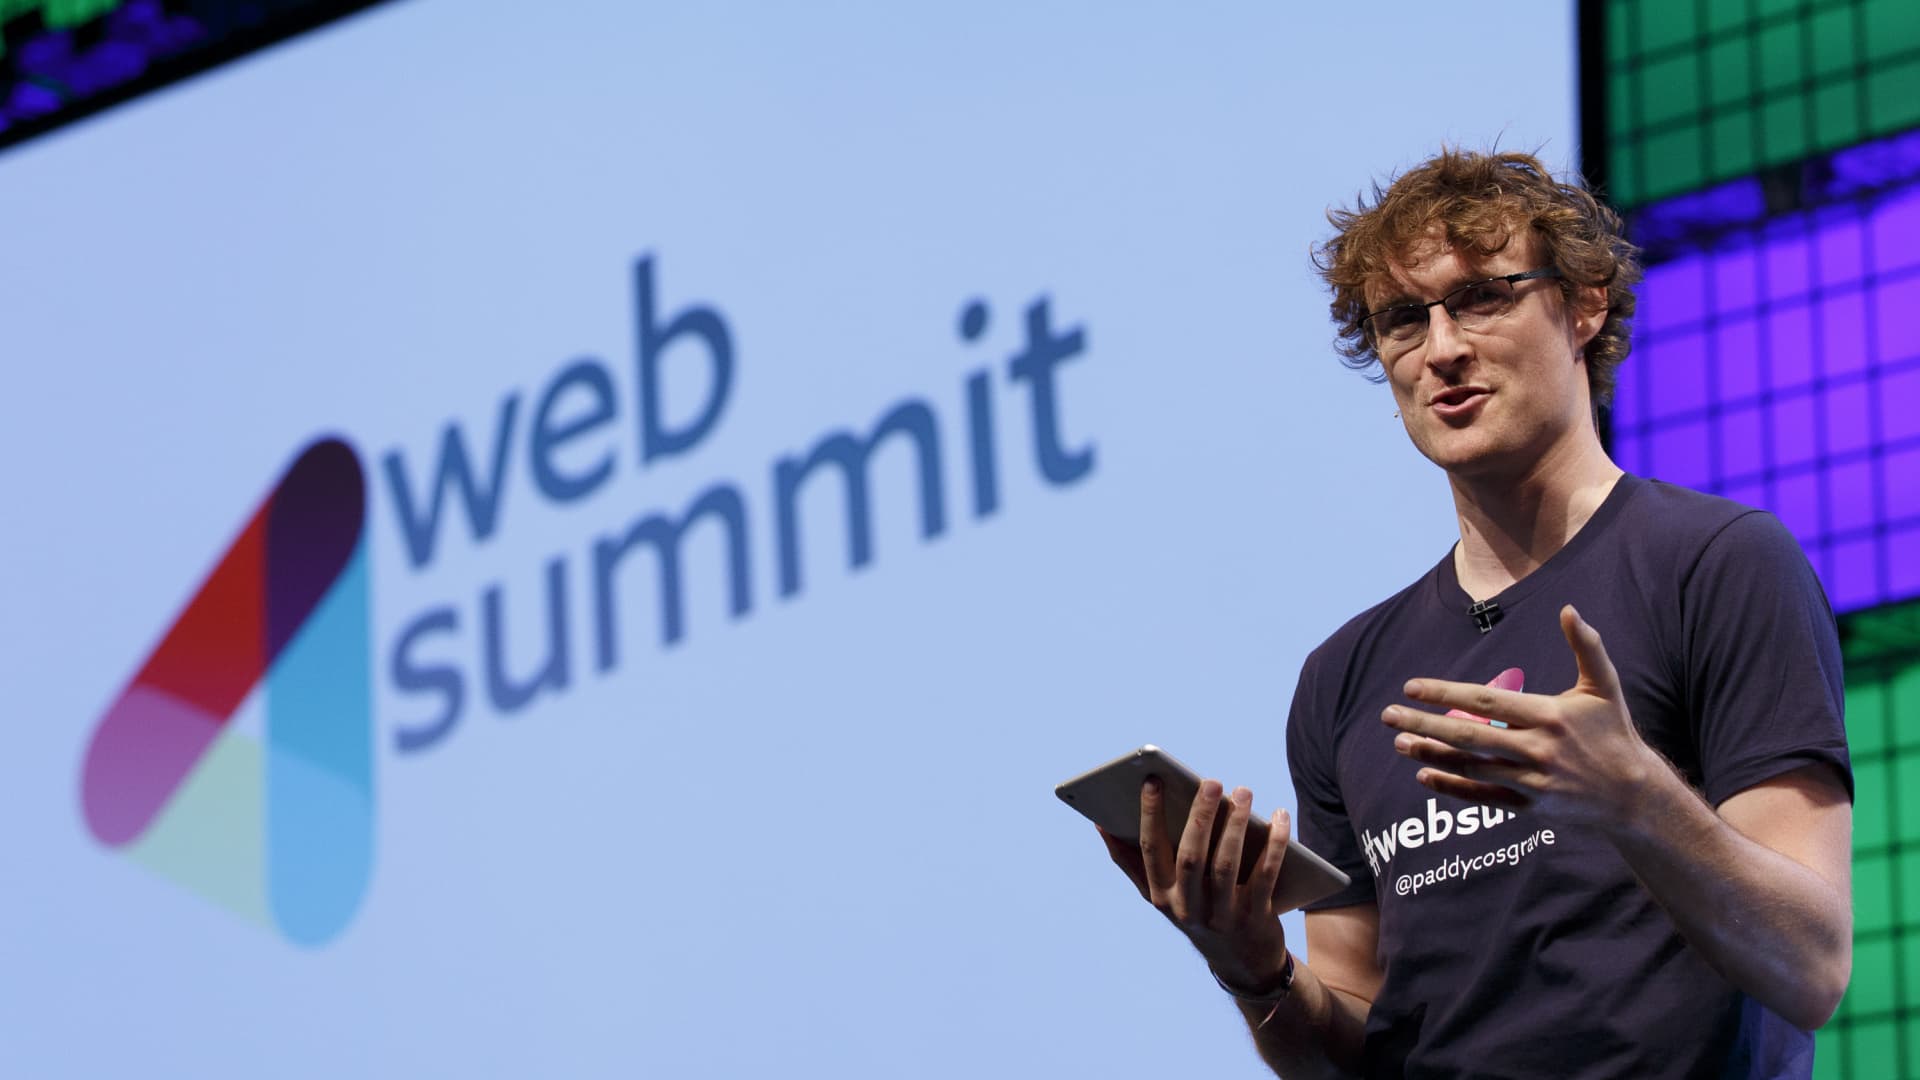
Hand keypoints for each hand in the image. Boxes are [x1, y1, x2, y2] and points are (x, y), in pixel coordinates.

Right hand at [1099, 777, 1292, 991]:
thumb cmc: (1195, 910)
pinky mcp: (1255, 918)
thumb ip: (1131, 862)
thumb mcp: (1161, 894)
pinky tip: (1279, 817)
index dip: (1149, 814)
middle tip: (1211, 781)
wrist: (1241, 961)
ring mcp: (1222, 916)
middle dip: (1200, 816)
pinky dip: (1274, 844)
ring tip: (1242, 792)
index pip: (1150, 850)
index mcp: (1161, 895)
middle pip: (1191, 856)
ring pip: (1227, 864)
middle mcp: (1188, 908)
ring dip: (1235, 825)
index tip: (1153, 780)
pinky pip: (1265, 874)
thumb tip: (1100, 824)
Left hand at [1379, 604, 1663, 826]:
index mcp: (1551, 715)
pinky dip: (1452, 787)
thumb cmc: (1615, 733)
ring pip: (1471, 767)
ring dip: (1432, 755)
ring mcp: (1533, 782)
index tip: (1411, 687)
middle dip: (1424, 724)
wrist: (1636, 796)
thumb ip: (1587, 647)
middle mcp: (1539, 750)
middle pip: (1469, 736)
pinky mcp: (1531, 807)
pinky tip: (1424, 776)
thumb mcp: (1604, 687)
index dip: (1445, 694)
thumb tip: (1568, 608)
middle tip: (1388, 715)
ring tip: (1400, 742)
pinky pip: (1483, 795)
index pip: (1486, 702)